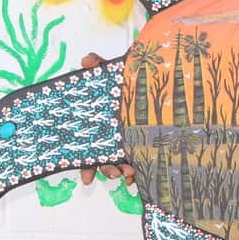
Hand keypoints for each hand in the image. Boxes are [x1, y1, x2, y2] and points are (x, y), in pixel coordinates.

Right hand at [79, 52, 134, 186]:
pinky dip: (139, 170)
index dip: (87, 166)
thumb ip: (99, 64)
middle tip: (116, 173)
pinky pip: (138, 159)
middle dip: (109, 170)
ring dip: (124, 171)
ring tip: (130, 173)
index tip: (87, 179)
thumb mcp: (111, 71)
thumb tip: (86, 60)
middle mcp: (112, 136)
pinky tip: (139, 174)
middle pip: (105, 160)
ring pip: (122, 162)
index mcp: (100, 125)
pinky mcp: (143, 140)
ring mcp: (128, 140)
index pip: (89, 149)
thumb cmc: (126, 78)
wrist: (152, 75)